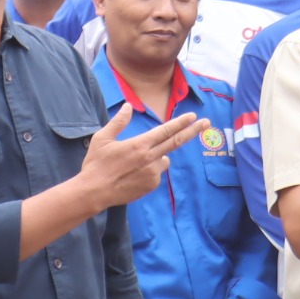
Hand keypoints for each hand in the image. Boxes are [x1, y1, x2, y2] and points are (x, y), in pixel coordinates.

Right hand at [80, 110, 203, 207]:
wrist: (93, 192)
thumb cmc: (96, 164)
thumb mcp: (102, 139)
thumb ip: (118, 122)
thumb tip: (127, 106)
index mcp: (139, 145)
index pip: (166, 130)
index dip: (181, 122)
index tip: (193, 116)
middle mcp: (150, 158)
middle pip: (176, 142)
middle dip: (193, 131)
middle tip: (206, 123)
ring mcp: (152, 173)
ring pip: (164, 159)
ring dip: (158, 156)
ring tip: (134, 163)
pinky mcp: (151, 185)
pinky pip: (157, 173)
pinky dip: (151, 170)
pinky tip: (133, 174)